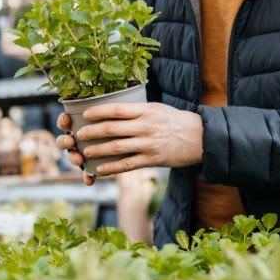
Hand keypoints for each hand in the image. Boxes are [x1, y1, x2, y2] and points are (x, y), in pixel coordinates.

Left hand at [56, 102, 202, 181]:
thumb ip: (138, 111)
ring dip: (97, 150)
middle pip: (111, 128)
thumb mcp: (158, 109)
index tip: (85, 114)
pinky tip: (99, 170)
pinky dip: (111, 168)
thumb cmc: (177, 121)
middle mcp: (146, 126)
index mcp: (147, 111)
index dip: (98, 111)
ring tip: (85, 152)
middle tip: (79, 135)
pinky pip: (126, 164)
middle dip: (91, 132)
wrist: (200, 138)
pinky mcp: (152, 159)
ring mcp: (148, 144)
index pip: (117, 109)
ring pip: (116, 147)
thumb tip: (115, 111)